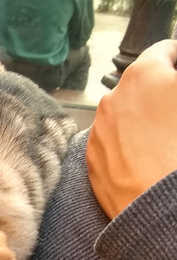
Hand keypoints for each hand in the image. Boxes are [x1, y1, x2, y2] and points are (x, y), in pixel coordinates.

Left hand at [87, 40, 176, 218]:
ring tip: (163, 142)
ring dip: (142, 119)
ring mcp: (97, 131)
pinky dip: (127, 144)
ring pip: (125, 114)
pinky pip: (112, 141)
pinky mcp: (91, 160)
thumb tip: (173, 84)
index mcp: (143, 74)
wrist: (158, 208)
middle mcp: (112, 98)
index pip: (166, 51)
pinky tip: (145, 159)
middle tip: (175, 115)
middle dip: (162, 93)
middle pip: (142, 84)